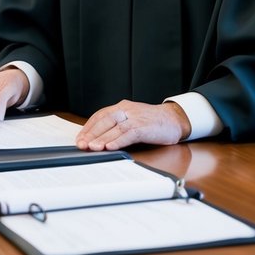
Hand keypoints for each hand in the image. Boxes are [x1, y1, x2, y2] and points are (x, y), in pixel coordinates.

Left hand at [76, 101, 190, 151]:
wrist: (175, 119)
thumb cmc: (152, 122)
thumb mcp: (132, 120)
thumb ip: (117, 126)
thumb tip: (98, 139)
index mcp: (122, 107)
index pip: (100, 115)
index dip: (88, 127)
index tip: (80, 138)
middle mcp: (127, 110)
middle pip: (105, 120)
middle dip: (91, 133)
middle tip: (81, 144)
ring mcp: (136, 118)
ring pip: (115, 127)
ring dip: (102, 138)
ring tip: (92, 147)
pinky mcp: (144, 127)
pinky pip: (129, 133)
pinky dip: (119, 140)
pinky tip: (111, 147)